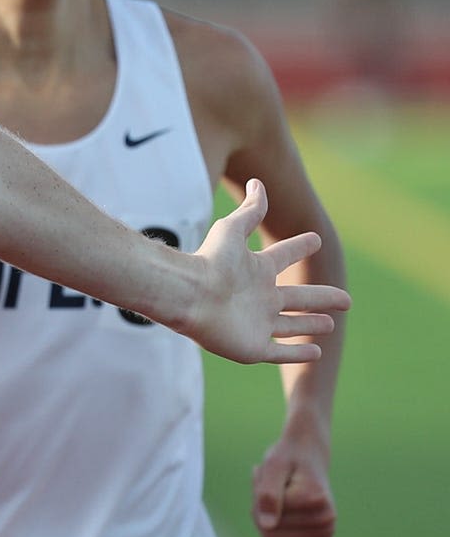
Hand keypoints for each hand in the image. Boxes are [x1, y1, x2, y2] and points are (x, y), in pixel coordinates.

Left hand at [189, 180, 349, 364]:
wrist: (188, 295)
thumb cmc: (209, 262)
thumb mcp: (232, 230)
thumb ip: (249, 210)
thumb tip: (257, 182)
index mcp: (257, 270)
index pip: (284, 256)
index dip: (299, 247)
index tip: (315, 239)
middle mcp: (259, 297)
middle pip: (297, 298)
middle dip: (321, 298)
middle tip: (347, 300)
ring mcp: (256, 324)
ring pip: (291, 326)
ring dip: (310, 326)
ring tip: (330, 324)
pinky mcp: (252, 347)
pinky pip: (279, 352)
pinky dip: (297, 354)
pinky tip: (316, 353)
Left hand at [251, 441, 336, 536]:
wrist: (310, 456)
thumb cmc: (288, 458)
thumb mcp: (272, 466)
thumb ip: (268, 494)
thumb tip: (267, 527)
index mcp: (315, 501)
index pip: (265, 517)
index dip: (256, 498)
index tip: (266, 477)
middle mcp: (326, 520)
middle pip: (269, 533)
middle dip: (259, 512)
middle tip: (269, 487)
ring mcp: (325, 533)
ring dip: (265, 522)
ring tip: (277, 498)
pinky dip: (273, 533)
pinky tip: (282, 514)